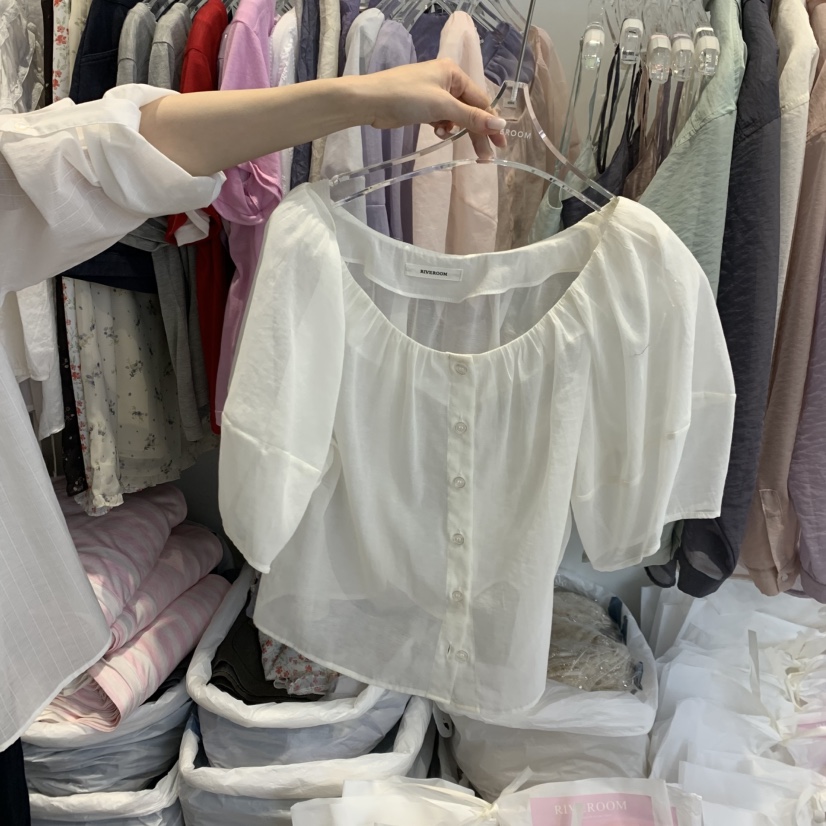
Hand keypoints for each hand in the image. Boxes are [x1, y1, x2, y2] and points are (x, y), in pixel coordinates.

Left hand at [354, 59, 506, 158]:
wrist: (371, 101)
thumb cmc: (407, 97)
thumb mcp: (443, 106)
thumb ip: (471, 117)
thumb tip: (500, 125)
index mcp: (453, 73)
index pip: (480, 100)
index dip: (490, 123)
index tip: (500, 144)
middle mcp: (446, 81)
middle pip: (469, 109)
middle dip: (476, 131)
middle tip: (486, 156)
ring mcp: (434, 94)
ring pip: (456, 116)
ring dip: (456, 129)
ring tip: (448, 137)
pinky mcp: (423, 107)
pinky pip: (441, 118)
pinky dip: (442, 127)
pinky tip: (439, 132)